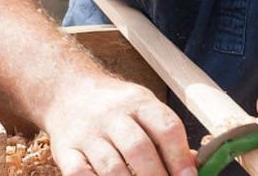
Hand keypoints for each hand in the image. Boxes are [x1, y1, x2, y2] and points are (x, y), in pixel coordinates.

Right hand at [42, 74, 196, 175]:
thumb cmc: (115, 108)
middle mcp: (112, 115)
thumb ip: (165, 136)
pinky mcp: (65, 150)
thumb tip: (192, 167)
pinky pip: (79, 174)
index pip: (165, 127)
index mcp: (139, 103)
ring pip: (111, 167)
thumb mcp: (143, 108)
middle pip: (138, 148)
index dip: (180, 157)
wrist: (66, 90)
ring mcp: (87, 133)